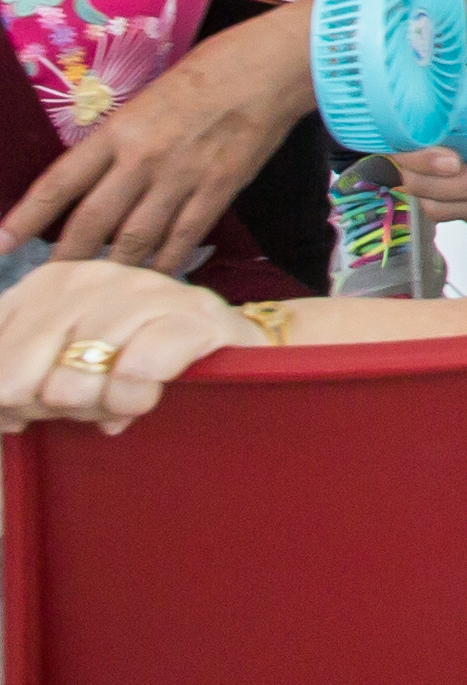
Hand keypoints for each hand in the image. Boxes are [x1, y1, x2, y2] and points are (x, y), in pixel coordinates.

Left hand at [0, 258, 257, 433]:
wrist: (225, 352)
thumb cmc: (127, 365)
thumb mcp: (55, 368)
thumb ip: (11, 376)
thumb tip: (2, 409)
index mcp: (51, 281)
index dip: (5, 396)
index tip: (24, 409)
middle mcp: (94, 275)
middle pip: (20, 370)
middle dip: (41, 406)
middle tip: (76, 409)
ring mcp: (147, 289)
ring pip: (75, 374)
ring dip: (90, 407)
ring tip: (112, 406)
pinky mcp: (197, 315)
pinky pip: (134, 370)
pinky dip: (128, 397)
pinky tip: (138, 401)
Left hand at [4, 22, 303, 273]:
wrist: (275, 65)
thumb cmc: (213, 67)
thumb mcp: (150, 97)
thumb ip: (124, 139)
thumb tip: (101, 179)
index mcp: (120, 129)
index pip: (60, 183)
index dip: (26, 219)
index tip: (2, 244)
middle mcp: (143, 159)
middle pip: (92, 224)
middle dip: (65, 261)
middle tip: (48, 288)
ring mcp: (183, 178)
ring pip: (134, 240)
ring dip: (112, 269)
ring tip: (97, 293)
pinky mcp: (219, 190)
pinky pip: (183, 239)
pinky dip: (164, 263)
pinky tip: (152, 279)